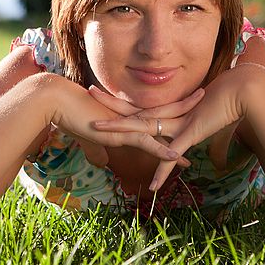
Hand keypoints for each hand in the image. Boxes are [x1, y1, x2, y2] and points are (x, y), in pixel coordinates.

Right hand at [46, 75, 193, 166]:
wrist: (57, 102)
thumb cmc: (69, 116)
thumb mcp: (87, 138)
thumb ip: (96, 150)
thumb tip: (100, 162)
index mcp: (128, 116)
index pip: (156, 116)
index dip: (173, 116)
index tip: (188, 115)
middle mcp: (132, 118)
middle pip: (166, 113)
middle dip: (188, 110)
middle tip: (207, 103)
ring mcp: (128, 125)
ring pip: (162, 126)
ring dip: (184, 129)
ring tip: (205, 131)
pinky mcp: (119, 133)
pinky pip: (146, 143)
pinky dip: (161, 151)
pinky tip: (176, 156)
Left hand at [91, 66, 253, 189]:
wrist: (245, 91)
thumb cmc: (232, 105)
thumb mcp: (218, 129)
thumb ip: (214, 147)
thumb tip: (217, 162)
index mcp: (173, 113)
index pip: (143, 108)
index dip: (125, 103)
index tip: (107, 96)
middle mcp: (171, 116)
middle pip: (135, 111)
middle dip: (110, 103)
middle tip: (89, 91)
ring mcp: (178, 125)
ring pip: (142, 128)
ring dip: (118, 130)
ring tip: (94, 130)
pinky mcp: (190, 134)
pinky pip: (171, 155)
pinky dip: (162, 171)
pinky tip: (152, 186)